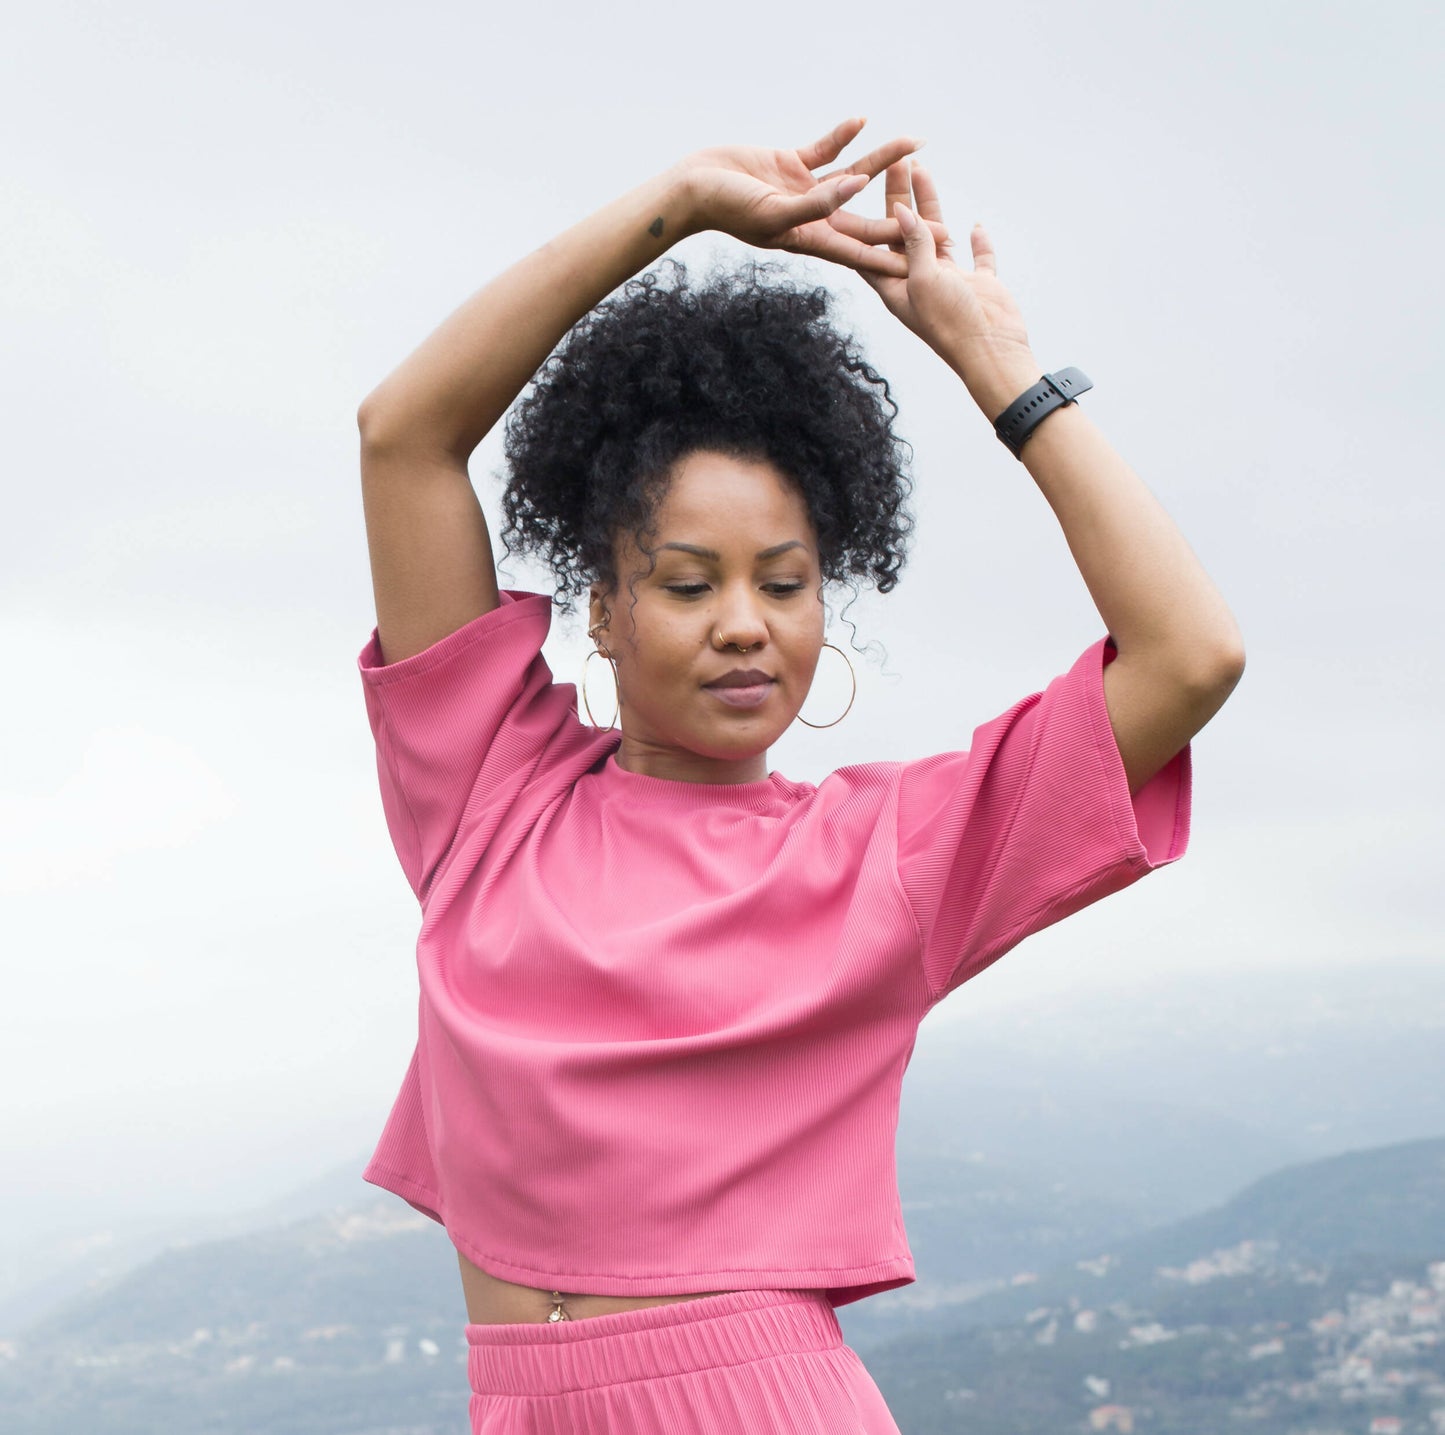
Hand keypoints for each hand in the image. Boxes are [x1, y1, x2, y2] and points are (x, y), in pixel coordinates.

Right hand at [674, 117, 940, 277]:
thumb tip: (858, 186)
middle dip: (901, 220)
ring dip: (882, 163)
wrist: (693, 186)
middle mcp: (812, 218)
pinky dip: (842, 136)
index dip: (892, 257)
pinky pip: (825, 150)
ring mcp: (803, 191)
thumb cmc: (727, 208)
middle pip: (866, 221)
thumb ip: (817, 203)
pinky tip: (862, 121)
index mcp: (809, 239)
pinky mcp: (791, 165)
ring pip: (852, 176)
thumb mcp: (774, 212)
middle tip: (941, 222)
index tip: (923, 263)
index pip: (860, 253)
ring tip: (914, 144)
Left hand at [856, 159, 1037, 408]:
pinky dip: (976, 242)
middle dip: (897, 197)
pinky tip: (974, 225)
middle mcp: (918, 282)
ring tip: (923, 168)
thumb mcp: (924, 279)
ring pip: (935, 236)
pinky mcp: (978, 284)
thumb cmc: (951, 323)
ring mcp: (949, 282)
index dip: (861, 216)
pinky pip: (976, 257)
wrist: (992, 351)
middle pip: (903, 233)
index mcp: (896, 287)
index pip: (870, 247)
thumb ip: (914, 244)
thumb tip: (901, 211)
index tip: (853, 184)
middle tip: (894, 160)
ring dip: (929, 205)